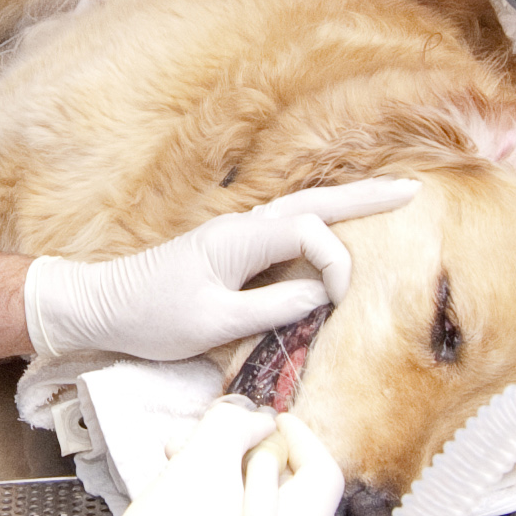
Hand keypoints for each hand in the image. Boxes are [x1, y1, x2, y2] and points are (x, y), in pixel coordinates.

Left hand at [20, 179, 420, 365]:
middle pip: (316, 202)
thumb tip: (322, 295)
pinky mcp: (232, 249)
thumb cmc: (152, 317)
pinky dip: (321, 219)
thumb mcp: (214, 325)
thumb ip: (273, 308)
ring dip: (348, 204)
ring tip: (391, 197)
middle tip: (414, 190)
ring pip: (303, 208)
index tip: (342, 299)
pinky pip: (288, 226)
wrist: (102, 306)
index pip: (310, 232)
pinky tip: (339, 224)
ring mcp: (237, 234)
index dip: (337, 260)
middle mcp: (242, 226)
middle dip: (366, 198)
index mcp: (239, 239)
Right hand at [51, 400, 344, 515]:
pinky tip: (188, 492)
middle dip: (247, 454)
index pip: (322, 473)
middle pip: (292, 492)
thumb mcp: (203, 460)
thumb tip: (253, 421)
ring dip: (229, 477)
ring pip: (266, 513)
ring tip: (185, 459)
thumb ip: (236, 425)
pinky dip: (225, 510)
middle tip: (212, 435)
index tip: (269, 419)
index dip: (296, 436)